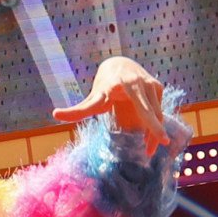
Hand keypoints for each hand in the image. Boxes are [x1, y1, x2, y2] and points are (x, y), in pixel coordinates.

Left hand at [56, 53, 172, 148]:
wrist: (121, 65)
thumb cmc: (105, 86)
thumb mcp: (92, 98)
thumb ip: (77, 110)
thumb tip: (54, 114)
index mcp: (116, 85)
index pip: (112, 104)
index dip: (112, 114)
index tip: (113, 123)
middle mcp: (135, 82)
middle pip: (146, 109)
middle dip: (154, 126)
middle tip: (163, 142)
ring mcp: (149, 83)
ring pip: (156, 113)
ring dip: (154, 133)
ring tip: (147, 151)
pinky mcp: (158, 86)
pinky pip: (159, 110)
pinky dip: (156, 125)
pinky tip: (152, 138)